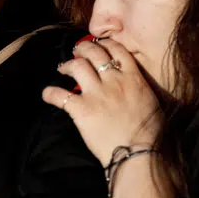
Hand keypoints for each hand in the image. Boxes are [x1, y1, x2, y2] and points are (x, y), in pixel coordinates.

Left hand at [42, 39, 162, 166]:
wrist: (139, 152)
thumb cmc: (150, 133)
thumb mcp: (151, 102)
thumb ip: (139, 88)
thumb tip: (133, 85)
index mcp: (133, 78)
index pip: (117, 50)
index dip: (105, 44)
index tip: (98, 46)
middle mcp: (113, 80)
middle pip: (94, 53)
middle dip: (83, 48)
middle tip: (77, 52)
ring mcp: (96, 94)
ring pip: (77, 66)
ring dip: (67, 65)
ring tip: (62, 68)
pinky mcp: (81, 109)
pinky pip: (60, 95)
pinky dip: (50, 93)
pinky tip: (47, 94)